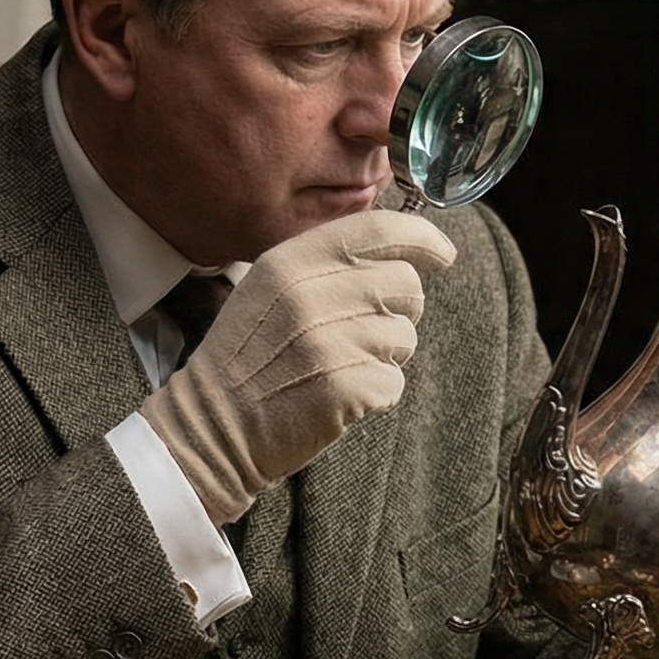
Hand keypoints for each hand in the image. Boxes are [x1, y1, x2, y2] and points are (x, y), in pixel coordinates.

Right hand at [141, 210, 457, 523]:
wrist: (213, 427)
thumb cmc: (250, 358)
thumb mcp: (270, 289)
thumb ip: (327, 262)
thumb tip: (405, 252)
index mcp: (290, 261)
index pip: (378, 230)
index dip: (422, 238)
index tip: (445, 254)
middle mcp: (311, 294)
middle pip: (406, 284)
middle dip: (399, 310)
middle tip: (359, 334)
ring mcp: (329, 342)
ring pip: (404, 335)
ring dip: (384, 355)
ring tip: (337, 367)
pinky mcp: (346, 388)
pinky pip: (394, 381)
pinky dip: (375, 393)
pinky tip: (336, 396)